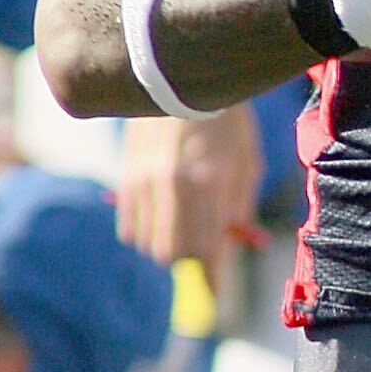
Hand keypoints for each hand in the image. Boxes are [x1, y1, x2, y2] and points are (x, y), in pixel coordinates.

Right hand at [117, 104, 262, 280]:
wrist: (182, 76)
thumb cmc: (227, 121)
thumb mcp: (246, 164)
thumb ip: (236, 211)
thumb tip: (228, 250)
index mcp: (206, 183)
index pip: (204, 252)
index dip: (212, 279)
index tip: (217, 294)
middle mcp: (169, 185)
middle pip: (170, 256)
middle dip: (190, 258)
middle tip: (205, 244)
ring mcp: (142, 181)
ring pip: (146, 245)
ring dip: (167, 244)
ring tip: (185, 222)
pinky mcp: (125, 175)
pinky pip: (129, 227)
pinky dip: (146, 230)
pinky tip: (163, 212)